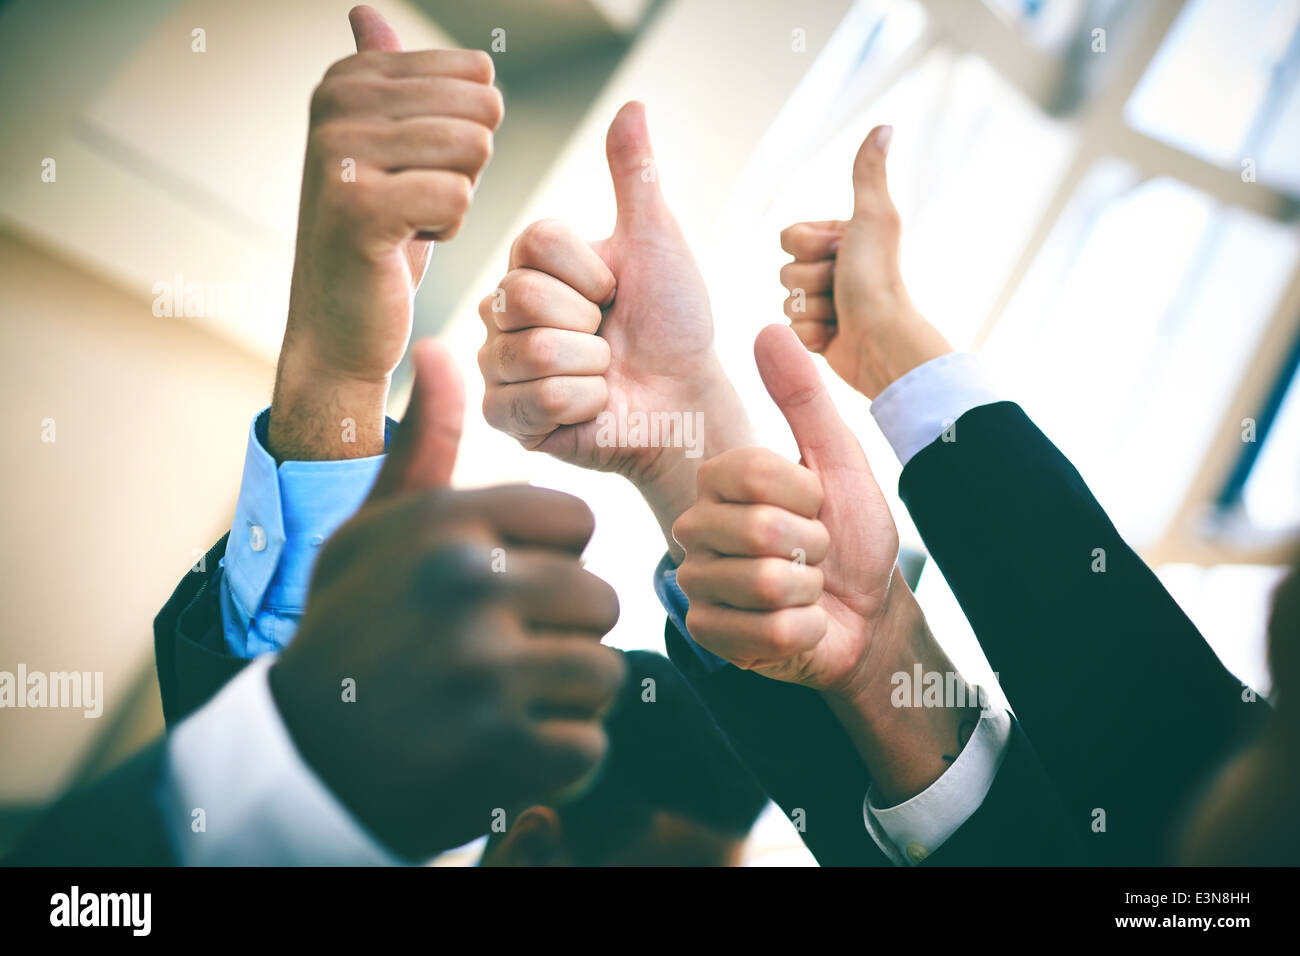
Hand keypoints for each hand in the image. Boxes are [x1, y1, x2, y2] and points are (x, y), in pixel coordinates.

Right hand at [269, 339, 623, 860]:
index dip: (550, 560)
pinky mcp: (505, 753)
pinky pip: (588, 745)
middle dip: (560, 632)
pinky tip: (502, 749)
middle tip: (502, 656)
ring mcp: (487, 673)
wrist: (306, 758)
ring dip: (563, 696)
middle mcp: (468, 586)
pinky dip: (555, 758)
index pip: (575, 522)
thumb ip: (425, 445)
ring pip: (602, 671)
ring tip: (506, 700)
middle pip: (597, 598)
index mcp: (447, 524)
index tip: (506, 587)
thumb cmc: (351, 628)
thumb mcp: (374, 530)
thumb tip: (445, 347)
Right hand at [272, 5, 502, 459]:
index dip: (465, 134)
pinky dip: (447, 230)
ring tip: (407, 220)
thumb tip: (364, 9)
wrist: (341, 324)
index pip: (475, 77)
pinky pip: (460, 196)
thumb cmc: (378, 236)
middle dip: (467, 167)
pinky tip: (403, 244)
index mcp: (347, 78)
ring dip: (457, 199)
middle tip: (415, 201)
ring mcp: (339, 151)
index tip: (414, 171)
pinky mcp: (358, 205)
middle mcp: (335, 104)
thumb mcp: (384, 147)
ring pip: (472, 150)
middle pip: (480, 110)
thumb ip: (382, 77)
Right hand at [479, 101, 753, 553]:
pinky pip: (535, 400)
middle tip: (608, 336)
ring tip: (604, 372)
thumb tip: (632, 105)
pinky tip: (593, 405)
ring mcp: (499, 365)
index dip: (590, 272)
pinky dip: (584, 404)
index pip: (533, 244)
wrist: (685, 398)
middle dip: (589, 323)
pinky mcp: (505, 417)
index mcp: (531, 265)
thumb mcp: (656, 241)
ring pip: (533, 351)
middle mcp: (502, 311)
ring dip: (592, 367)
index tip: (614, 290)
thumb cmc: (674, 323)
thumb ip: (635, 177)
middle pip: (520, 297)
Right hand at [673, 325, 899, 694]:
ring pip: (766, 583)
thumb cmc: (851, 536)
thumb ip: (802, 397)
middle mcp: (696, 530)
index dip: (806, 492)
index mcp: (720, 483)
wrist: (867, 615)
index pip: (754, 472)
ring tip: (806, 587)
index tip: (817, 505)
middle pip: (761, 529)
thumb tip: (769, 326)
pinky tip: (798, 624)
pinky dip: (804, 631)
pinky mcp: (710, 636)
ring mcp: (700, 586)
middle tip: (813, 552)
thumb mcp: (837, 460)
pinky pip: (769, 633)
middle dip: (812, 546)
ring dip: (810, 590)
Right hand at [778, 126, 950, 399]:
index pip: (788, 238)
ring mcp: (823, 302)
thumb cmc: (878, 277)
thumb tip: (885, 126)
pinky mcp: (818, 335)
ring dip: (812, 309)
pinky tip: (836, 335)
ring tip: (841, 313)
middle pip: (784, 270)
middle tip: (841, 286)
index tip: (840, 252)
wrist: (881, 338)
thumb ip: (868, 174)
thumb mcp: (873, 217)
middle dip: (810, 281)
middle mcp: (832, 269)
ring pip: (786, 301)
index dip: (807, 247)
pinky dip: (812, 335)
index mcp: (840, 240)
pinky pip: (791, 331)